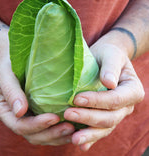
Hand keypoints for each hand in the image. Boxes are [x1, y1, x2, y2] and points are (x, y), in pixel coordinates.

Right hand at [0, 35, 74, 145]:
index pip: (20, 125)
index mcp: (4, 110)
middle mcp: (16, 117)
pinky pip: (48, 126)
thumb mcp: (5, 74)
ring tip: (75, 130)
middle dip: (51, 134)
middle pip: (33, 135)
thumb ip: (11, 91)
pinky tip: (73, 126)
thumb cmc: (7, 63)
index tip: (54, 118)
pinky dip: (59, 129)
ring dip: (58, 135)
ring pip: (42, 135)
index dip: (37, 125)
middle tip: (70, 128)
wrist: (10, 58)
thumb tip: (19, 111)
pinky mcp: (37, 112)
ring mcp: (27, 116)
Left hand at [64, 34, 144, 150]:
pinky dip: (91, 138)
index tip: (77, 98)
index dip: (97, 101)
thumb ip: (111, 67)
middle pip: (110, 117)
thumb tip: (109, 83)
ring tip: (73, 138)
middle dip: (89, 118)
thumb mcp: (111, 55)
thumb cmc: (108, 55)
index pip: (115, 100)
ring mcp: (117, 113)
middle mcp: (126, 105)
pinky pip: (100, 130)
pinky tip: (80, 144)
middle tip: (68, 114)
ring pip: (105, 128)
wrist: (106, 60)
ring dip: (89, 134)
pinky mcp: (105, 116)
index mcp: (132, 90)